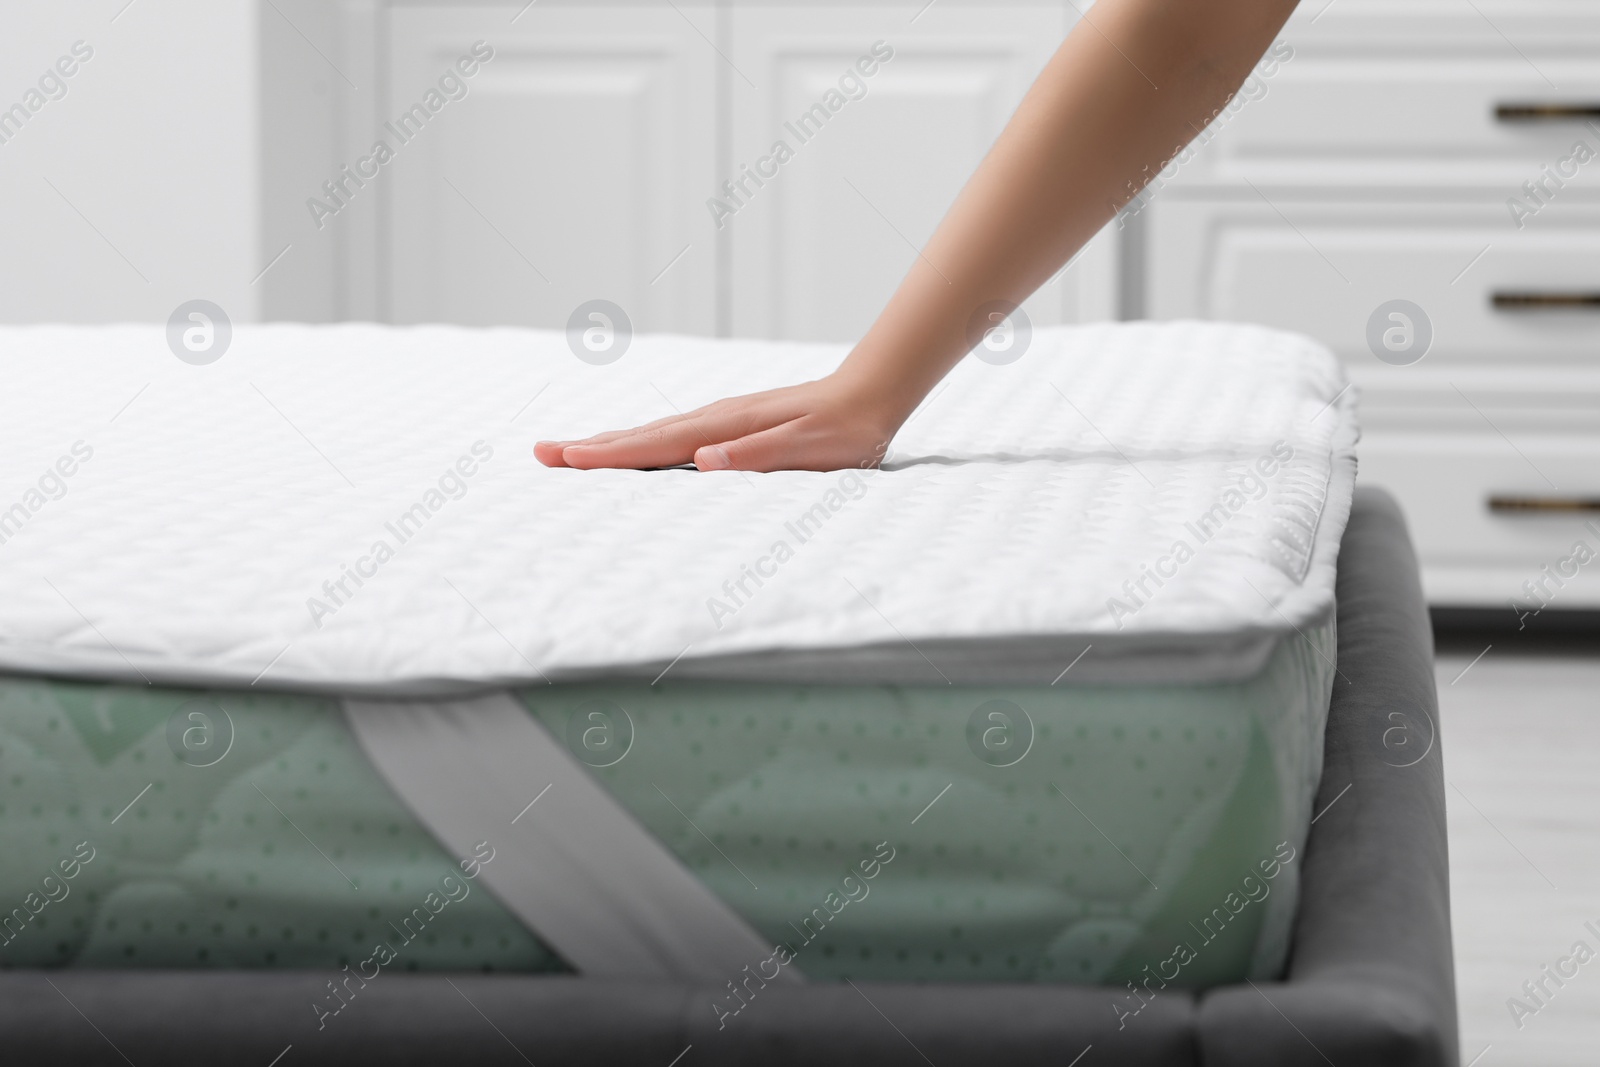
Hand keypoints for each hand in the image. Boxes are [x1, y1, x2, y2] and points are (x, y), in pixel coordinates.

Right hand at [535, 372, 900, 472]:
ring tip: (572, 452)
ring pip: (653, 435)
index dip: (605, 455)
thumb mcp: (807, 450)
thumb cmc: (842, 431)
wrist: (869, 396)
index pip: (653, 445)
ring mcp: (720, 421)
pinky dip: (643, 446)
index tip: (562, 458)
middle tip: (541, 453)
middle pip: (640, 436)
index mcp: (723, 428)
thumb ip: (757, 456)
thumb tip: (703, 460)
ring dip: (610, 444)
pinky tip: (637, 453)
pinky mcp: (731, 427)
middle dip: (590, 447)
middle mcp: (714, 420)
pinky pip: (673, 438)